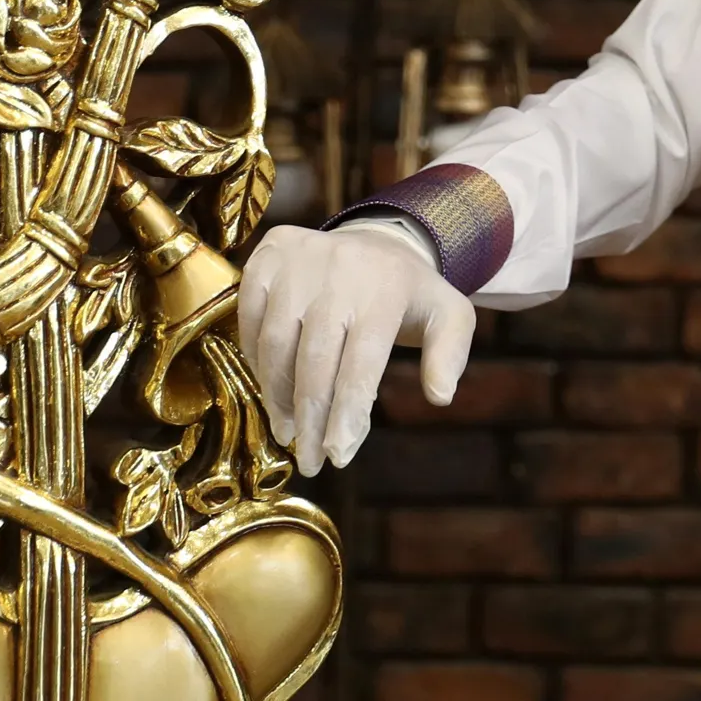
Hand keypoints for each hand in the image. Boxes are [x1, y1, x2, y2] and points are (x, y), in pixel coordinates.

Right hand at [239, 223, 475, 475]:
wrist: (375, 240)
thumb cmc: (408, 292)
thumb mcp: (449, 314)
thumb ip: (450, 353)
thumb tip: (441, 396)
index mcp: (386, 287)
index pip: (361, 362)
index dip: (347, 413)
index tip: (338, 455)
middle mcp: (339, 269)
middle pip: (315, 359)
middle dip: (311, 418)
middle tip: (310, 461)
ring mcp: (298, 260)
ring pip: (277, 343)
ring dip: (278, 396)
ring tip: (289, 433)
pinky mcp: (267, 256)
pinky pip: (249, 318)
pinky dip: (255, 359)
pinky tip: (270, 389)